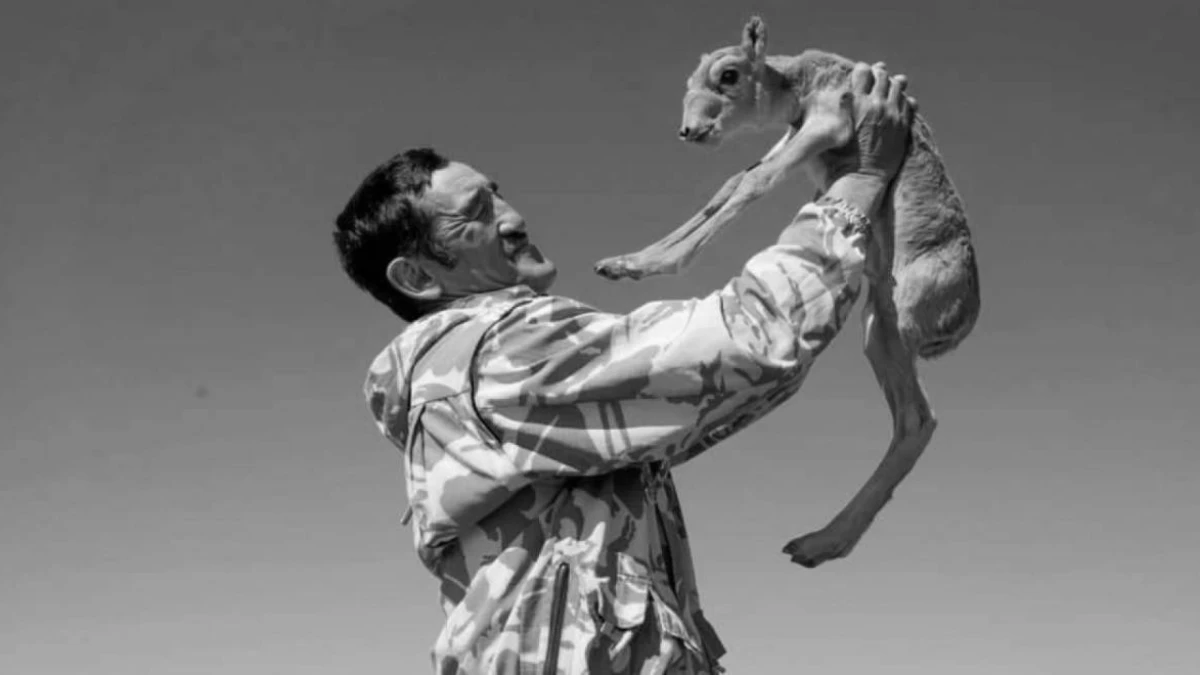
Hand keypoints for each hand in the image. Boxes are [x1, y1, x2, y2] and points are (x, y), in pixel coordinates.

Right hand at [831, 62, 915, 183]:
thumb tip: (812, 104)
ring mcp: (892, 116)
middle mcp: (875, 105)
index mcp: (854, 102)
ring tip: (889, 88)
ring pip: (899, 87)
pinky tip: (899, 104)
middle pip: (883, 76)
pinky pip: (910, 104)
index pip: (863, 71)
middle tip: (876, 78)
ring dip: (894, 85)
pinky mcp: (902, 129)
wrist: (857, 184)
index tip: (860, 73)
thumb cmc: (832, 164)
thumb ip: (820, 115)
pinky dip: (905, 100)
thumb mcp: (819, 136)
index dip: (862, 70)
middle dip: (879, 75)